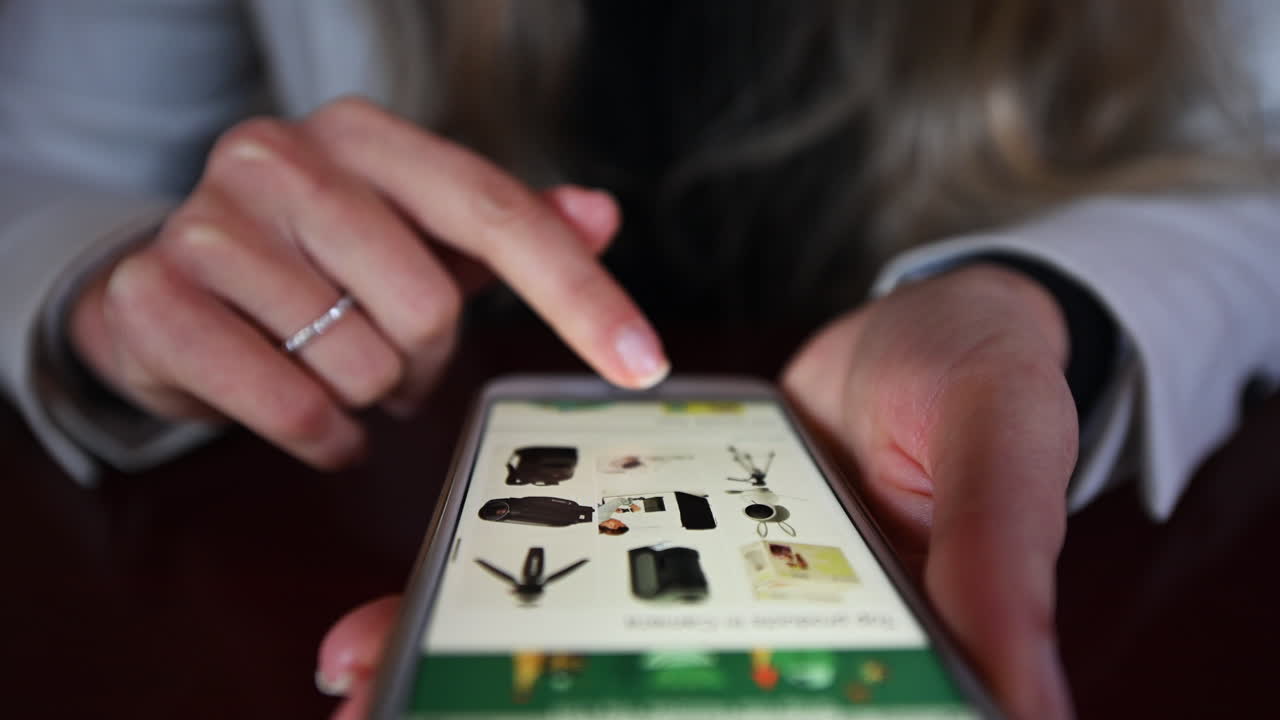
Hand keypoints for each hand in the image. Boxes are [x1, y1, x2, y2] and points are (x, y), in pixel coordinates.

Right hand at [69, 97, 667, 467]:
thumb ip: (508, 228)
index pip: (495, 212)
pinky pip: (291, 407)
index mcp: (362, 136)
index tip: (642, 362)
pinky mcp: (154, 298)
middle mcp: (281, 158)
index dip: (578, 293)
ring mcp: (207, 223)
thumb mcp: (413, 236)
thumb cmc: (311, 262)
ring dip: (369, 396)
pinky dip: (321, 436)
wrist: (165, 290)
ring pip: (359, 363)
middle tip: (391, 356)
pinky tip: (309, 415)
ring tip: (336, 370)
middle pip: (427, 304)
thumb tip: (601, 214)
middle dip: (424, 359)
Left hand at [314, 268, 1075, 718]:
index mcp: (858, 648)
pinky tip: (408, 604)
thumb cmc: (989, 389)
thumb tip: (1030, 712)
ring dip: (475, 671)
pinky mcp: (663, 529)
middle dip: (523, 713)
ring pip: (586, 653)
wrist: (937, 318)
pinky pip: (576, 565)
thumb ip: (999, 567)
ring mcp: (702, 588)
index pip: (770, 710)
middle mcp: (763, 636)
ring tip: (366, 683)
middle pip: (641, 704)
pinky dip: (498, 583)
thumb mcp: (1003, 459)